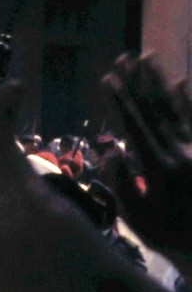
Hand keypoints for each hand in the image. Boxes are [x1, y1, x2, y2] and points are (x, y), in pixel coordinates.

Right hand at [101, 54, 191, 267]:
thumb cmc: (173, 236)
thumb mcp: (141, 218)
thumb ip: (125, 184)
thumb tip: (113, 151)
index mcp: (159, 168)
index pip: (135, 125)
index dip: (120, 99)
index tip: (108, 77)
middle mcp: (180, 152)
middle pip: (154, 108)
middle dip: (137, 81)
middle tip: (125, 56)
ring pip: (176, 107)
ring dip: (160, 81)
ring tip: (148, 56)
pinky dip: (188, 99)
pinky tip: (182, 81)